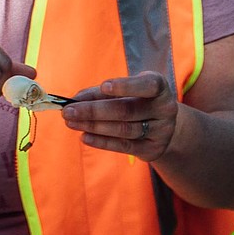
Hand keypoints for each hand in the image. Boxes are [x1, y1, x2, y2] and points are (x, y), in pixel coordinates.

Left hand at [60, 71, 178, 161]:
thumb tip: (75, 99)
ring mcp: (161, 131)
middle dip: (94, 110)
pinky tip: (84, 136)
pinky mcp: (152, 149)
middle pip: (126, 110)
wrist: (162, 124)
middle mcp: (165, 109)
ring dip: (93, 126)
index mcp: (160, 87)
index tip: (104, 86)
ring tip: (71, 122)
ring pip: (123, 129)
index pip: (148, 85)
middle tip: (68, 110)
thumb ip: (102, 92)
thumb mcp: (127, 89)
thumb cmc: (138, 99)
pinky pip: (124, 146)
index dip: (126, 86)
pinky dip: (101, 141)